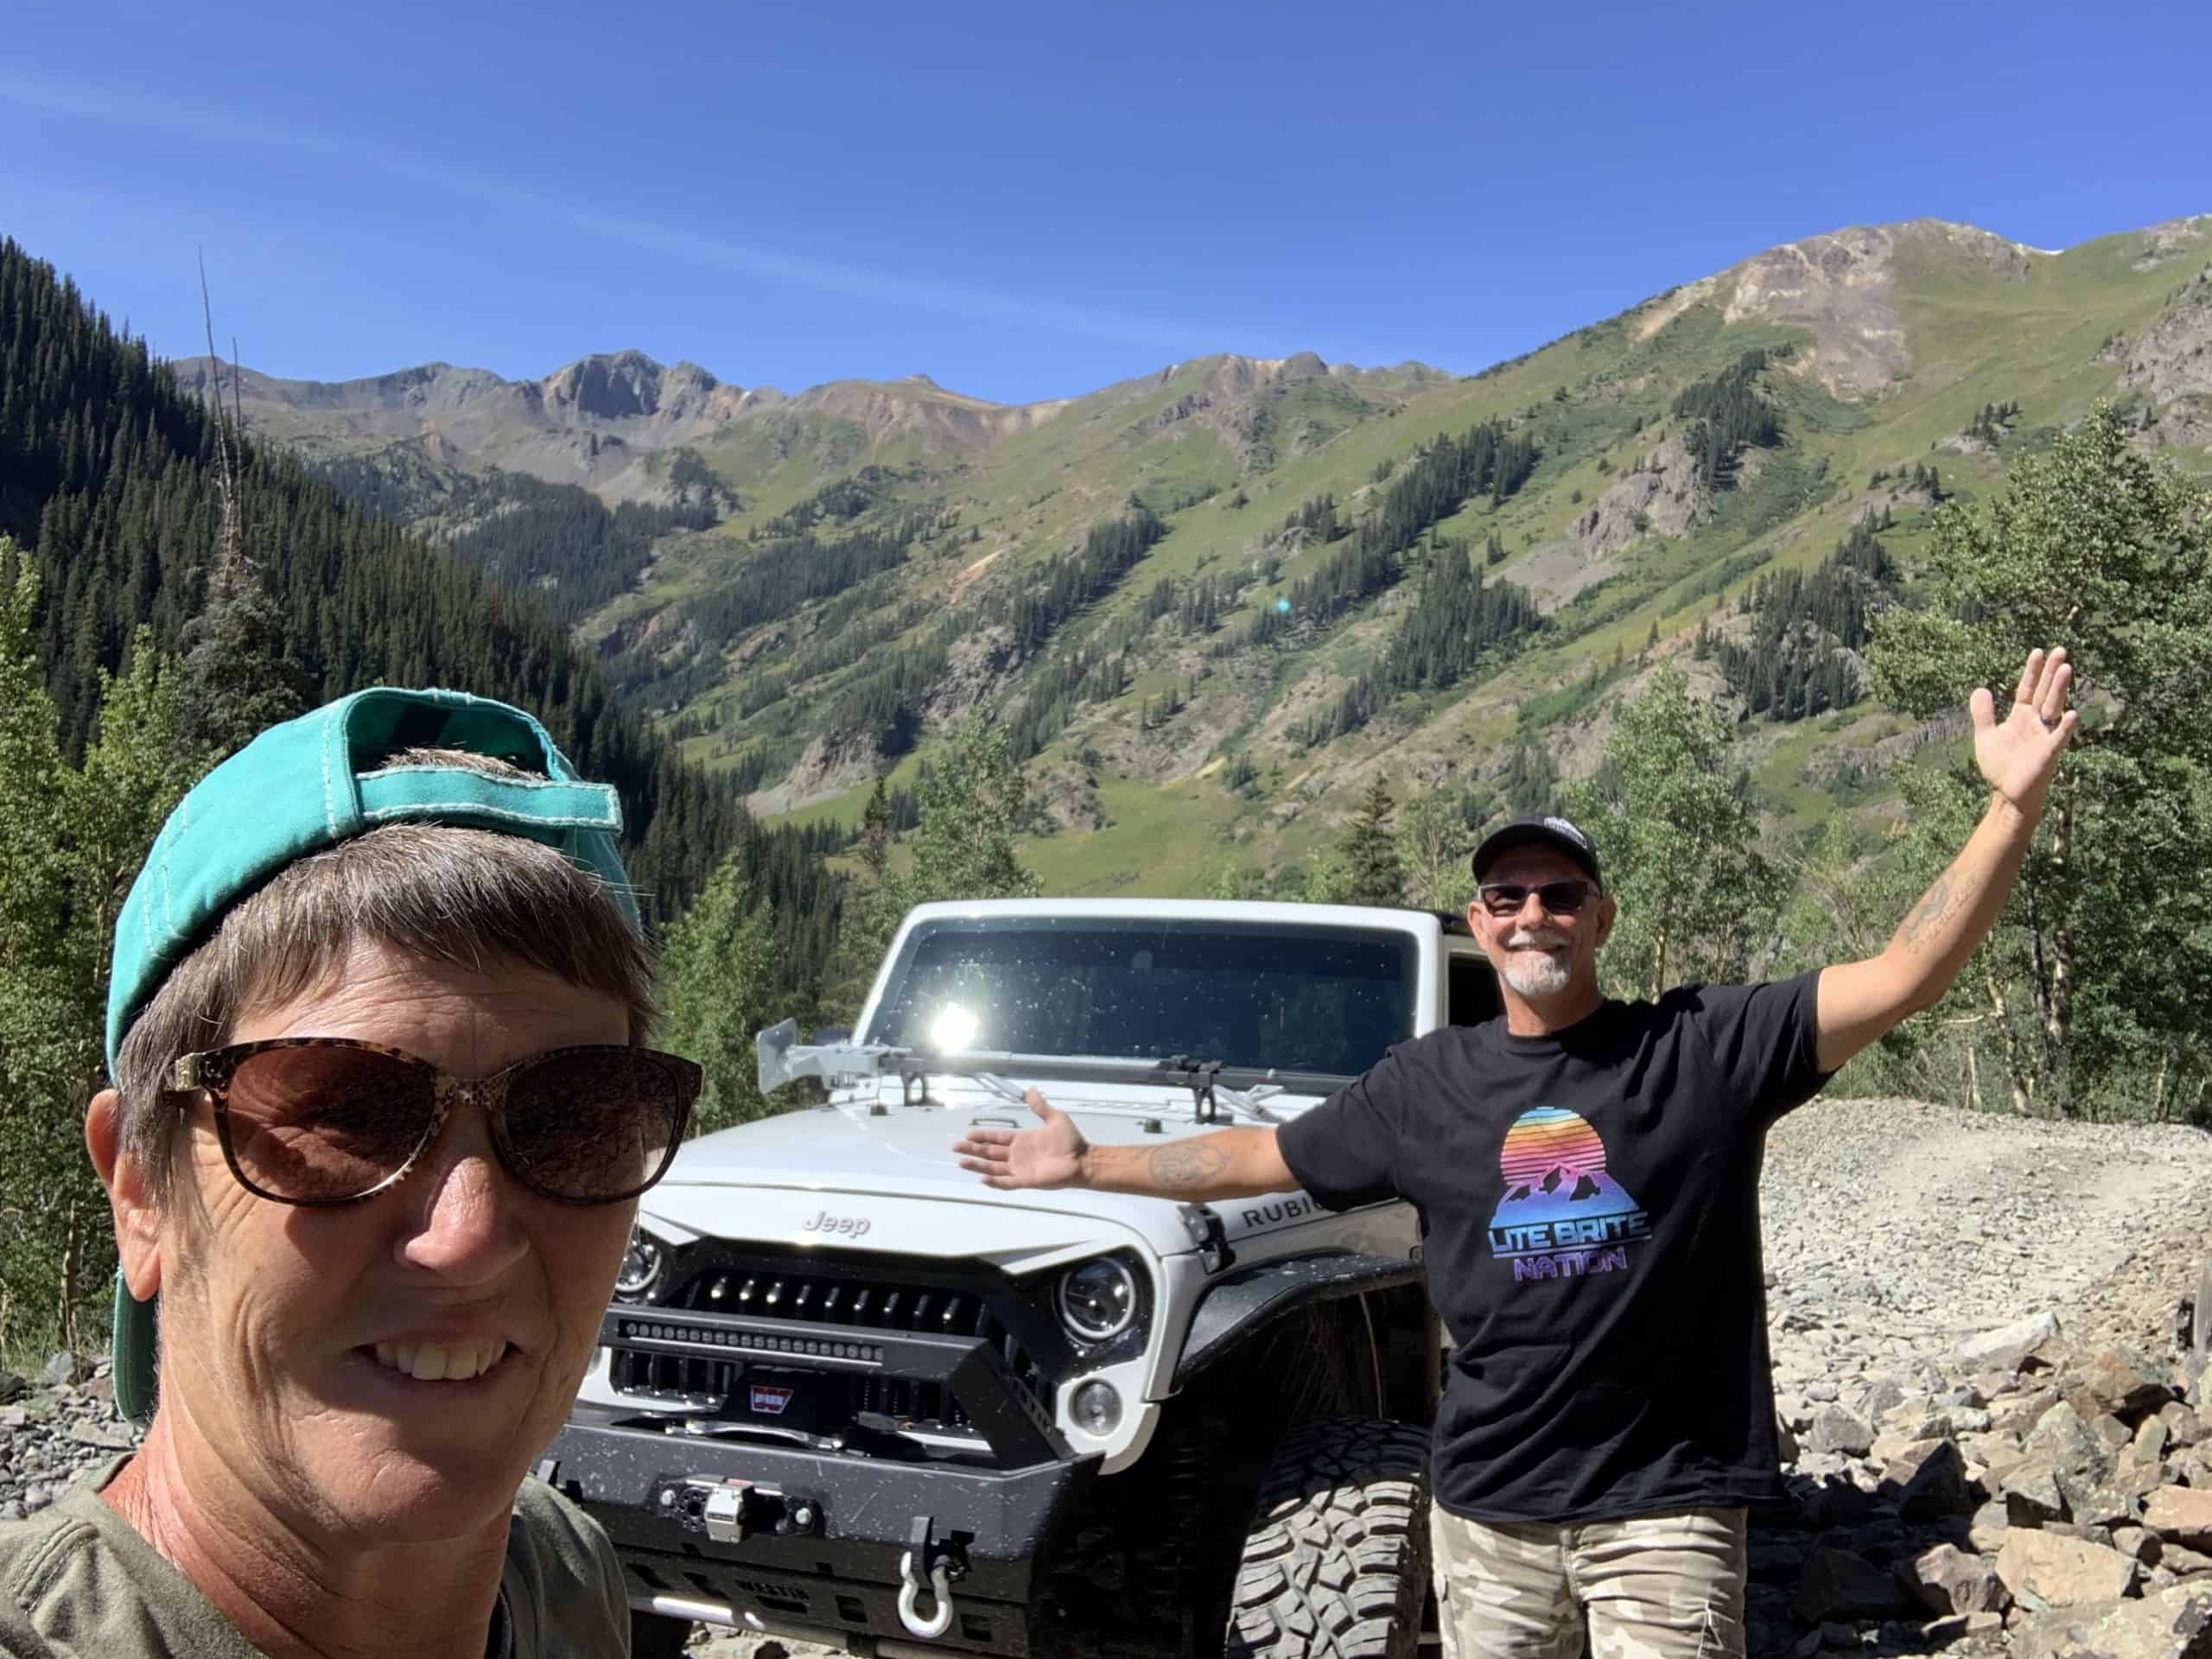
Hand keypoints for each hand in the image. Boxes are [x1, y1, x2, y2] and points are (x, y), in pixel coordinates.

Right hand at [953, 1088, 1089, 1189]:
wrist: (1083, 1160)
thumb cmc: (1070, 1140)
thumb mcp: (1055, 1118)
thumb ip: (1040, 1106)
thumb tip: (1030, 1089)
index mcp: (1022, 1139)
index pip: (997, 1138)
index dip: (982, 1135)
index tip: (968, 1133)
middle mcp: (1017, 1154)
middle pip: (989, 1152)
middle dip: (973, 1149)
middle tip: (955, 1147)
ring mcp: (1020, 1168)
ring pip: (993, 1167)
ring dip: (977, 1165)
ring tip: (961, 1162)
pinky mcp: (1026, 1180)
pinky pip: (1007, 1182)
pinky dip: (995, 1181)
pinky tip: (982, 1178)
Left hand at [1972, 646, 2077, 814]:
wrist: (2007, 794)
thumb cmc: (2000, 766)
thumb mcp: (1986, 736)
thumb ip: (1983, 713)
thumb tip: (1980, 689)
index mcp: (2020, 717)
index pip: (2027, 689)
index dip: (2033, 671)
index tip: (2038, 651)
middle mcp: (2035, 723)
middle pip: (2045, 692)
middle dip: (2052, 672)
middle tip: (2061, 650)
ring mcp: (2044, 736)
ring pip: (2054, 708)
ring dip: (2059, 689)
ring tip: (2067, 668)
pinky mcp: (2048, 754)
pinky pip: (2059, 738)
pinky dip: (2065, 727)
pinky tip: (2073, 713)